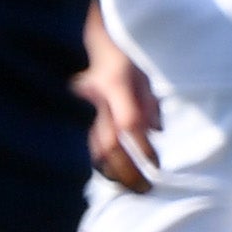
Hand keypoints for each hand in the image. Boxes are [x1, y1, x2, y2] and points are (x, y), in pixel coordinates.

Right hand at [73, 12, 158, 194]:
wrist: (89, 42)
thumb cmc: (122, 57)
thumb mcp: (143, 74)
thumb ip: (150, 103)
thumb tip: (157, 132)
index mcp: (115, 86)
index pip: (129, 125)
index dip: (143, 148)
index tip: (157, 166)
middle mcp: (95, 100)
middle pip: (109, 145)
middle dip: (128, 171)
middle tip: (147, 188)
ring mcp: (81, 109)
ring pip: (93, 150)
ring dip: (113, 172)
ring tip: (132, 187)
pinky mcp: (74, 115)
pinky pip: (86, 145)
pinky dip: (100, 164)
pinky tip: (113, 176)